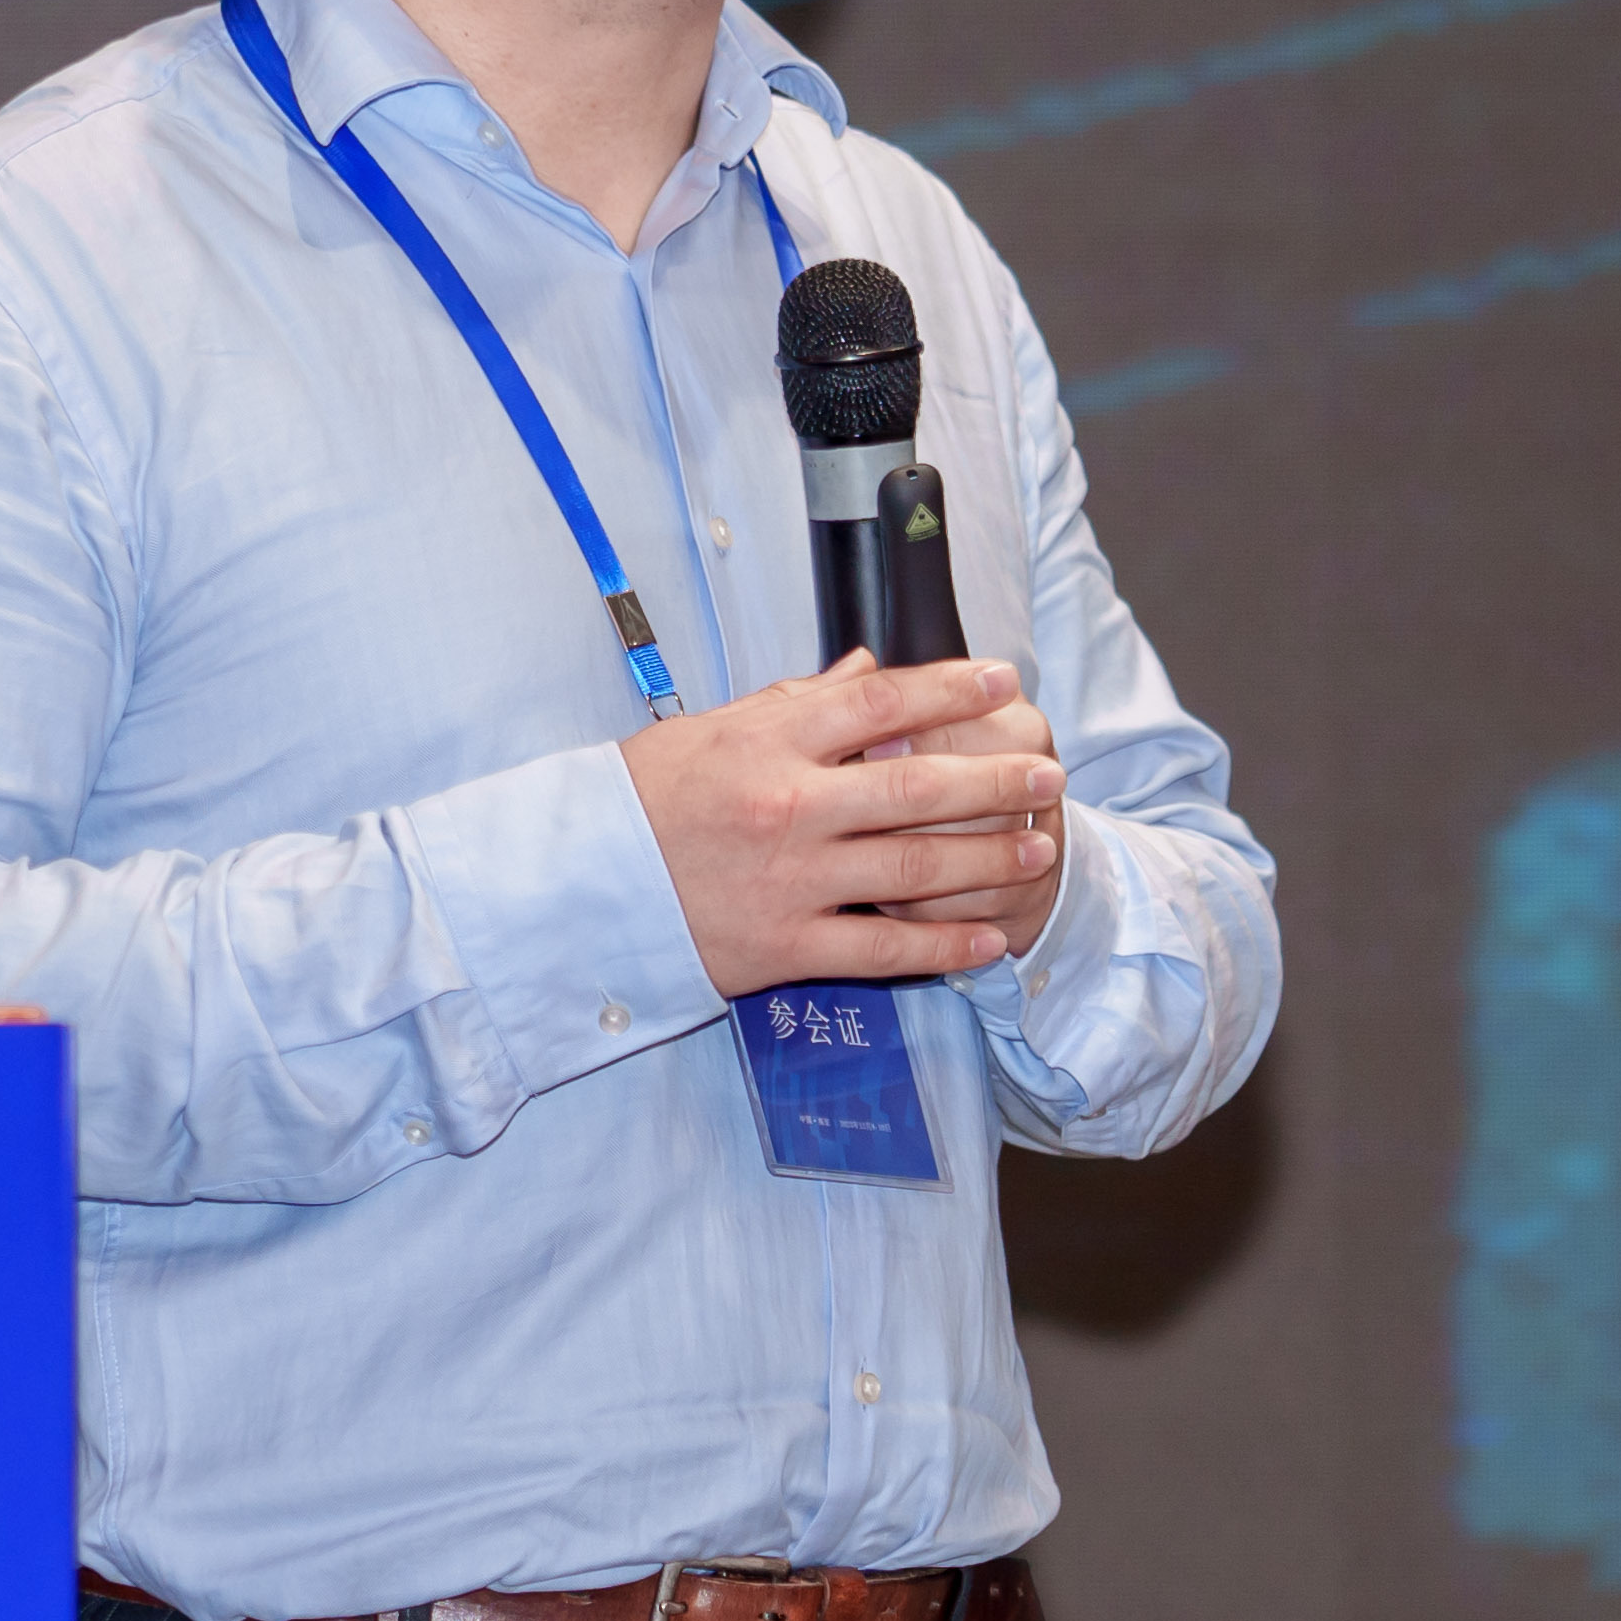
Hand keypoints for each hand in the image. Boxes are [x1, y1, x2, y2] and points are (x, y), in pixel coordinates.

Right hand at [625, 659, 1063, 994]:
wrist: (571, 891)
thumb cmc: (637, 803)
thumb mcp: (707, 732)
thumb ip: (794, 704)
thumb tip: (868, 669)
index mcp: (765, 744)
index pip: (880, 702)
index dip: (952, 689)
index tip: (1004, 682)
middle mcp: (785, 807)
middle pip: (918, 786)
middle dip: (996, 779)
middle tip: (1048, 774)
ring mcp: (788, 881)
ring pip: (914, 869)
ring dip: (987, 858)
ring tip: (1035, 847)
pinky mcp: (781, 948)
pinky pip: (880, 951)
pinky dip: (941, 947)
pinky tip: (987, 938)